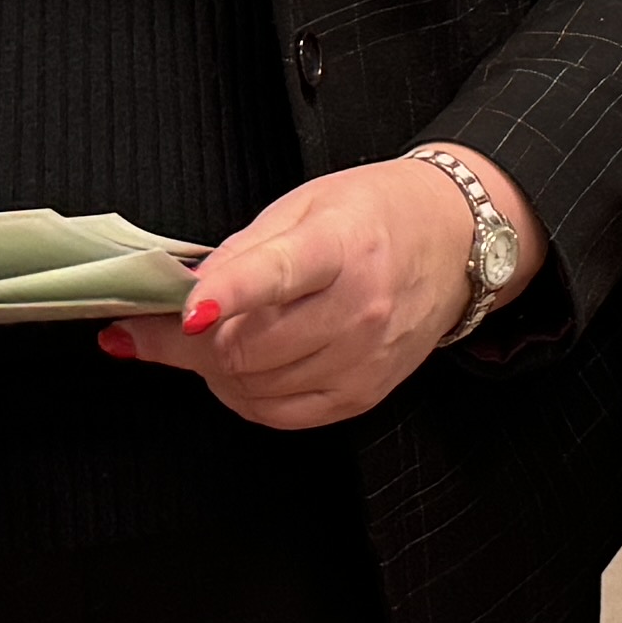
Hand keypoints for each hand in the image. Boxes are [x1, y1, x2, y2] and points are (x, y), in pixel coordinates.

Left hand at [99, 153, 531, 430]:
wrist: (453, 242)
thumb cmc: (372, 216)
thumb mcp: (302, 207)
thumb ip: (235, 254)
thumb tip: (168, 301)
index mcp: (341, 243)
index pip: (279, 272)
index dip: (228, 293)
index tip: (191, 310)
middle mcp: (359, 306)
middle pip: (246, 348)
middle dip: (200, 340)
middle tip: (196, 318)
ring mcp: (363, 358)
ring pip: (252, 388)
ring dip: (221, 369)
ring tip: (235, 334)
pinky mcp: (363, 396)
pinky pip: (277, 415)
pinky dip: (248, 394)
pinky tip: (256, 364)